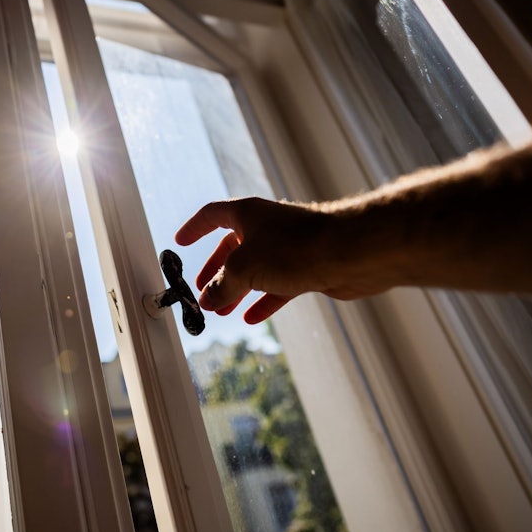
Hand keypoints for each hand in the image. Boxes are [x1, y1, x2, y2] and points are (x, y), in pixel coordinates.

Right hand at [175, 197, 385, 322]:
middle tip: (202, 289)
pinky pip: (277, 285)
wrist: (351, 253)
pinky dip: (263, 300)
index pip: (212, 216)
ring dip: (236, 290)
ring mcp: (288, 247)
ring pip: (255, 269)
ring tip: (221, 310)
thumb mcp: (245, 269)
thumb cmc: (296, 248)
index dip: (194, 229)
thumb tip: (207, 299)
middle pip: (233, 247)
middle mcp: (267, 227)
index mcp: (247, 214)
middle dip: (216, 270)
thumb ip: (221, 285)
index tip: (180, 243)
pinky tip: (251, 317)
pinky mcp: (307, 267)